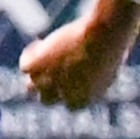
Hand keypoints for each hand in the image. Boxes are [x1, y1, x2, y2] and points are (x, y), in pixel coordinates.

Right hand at [19, 0, 139, 109]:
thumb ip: (102, 73)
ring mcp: (50, 82)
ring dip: (35, 74)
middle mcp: (64, 95)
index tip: (70, 78)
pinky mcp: (38, 66)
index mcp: (84, 100)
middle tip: (50, 70)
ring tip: (42, 58)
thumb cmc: (115, 45)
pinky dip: (29, 56)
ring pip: (30, 86)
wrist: (104, 34)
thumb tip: (99, 70)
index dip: (68, 90)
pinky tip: (38, 45)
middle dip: (48, 86)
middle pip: (47, 99)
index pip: (70, 103)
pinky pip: (25, 66)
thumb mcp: (112, 62)